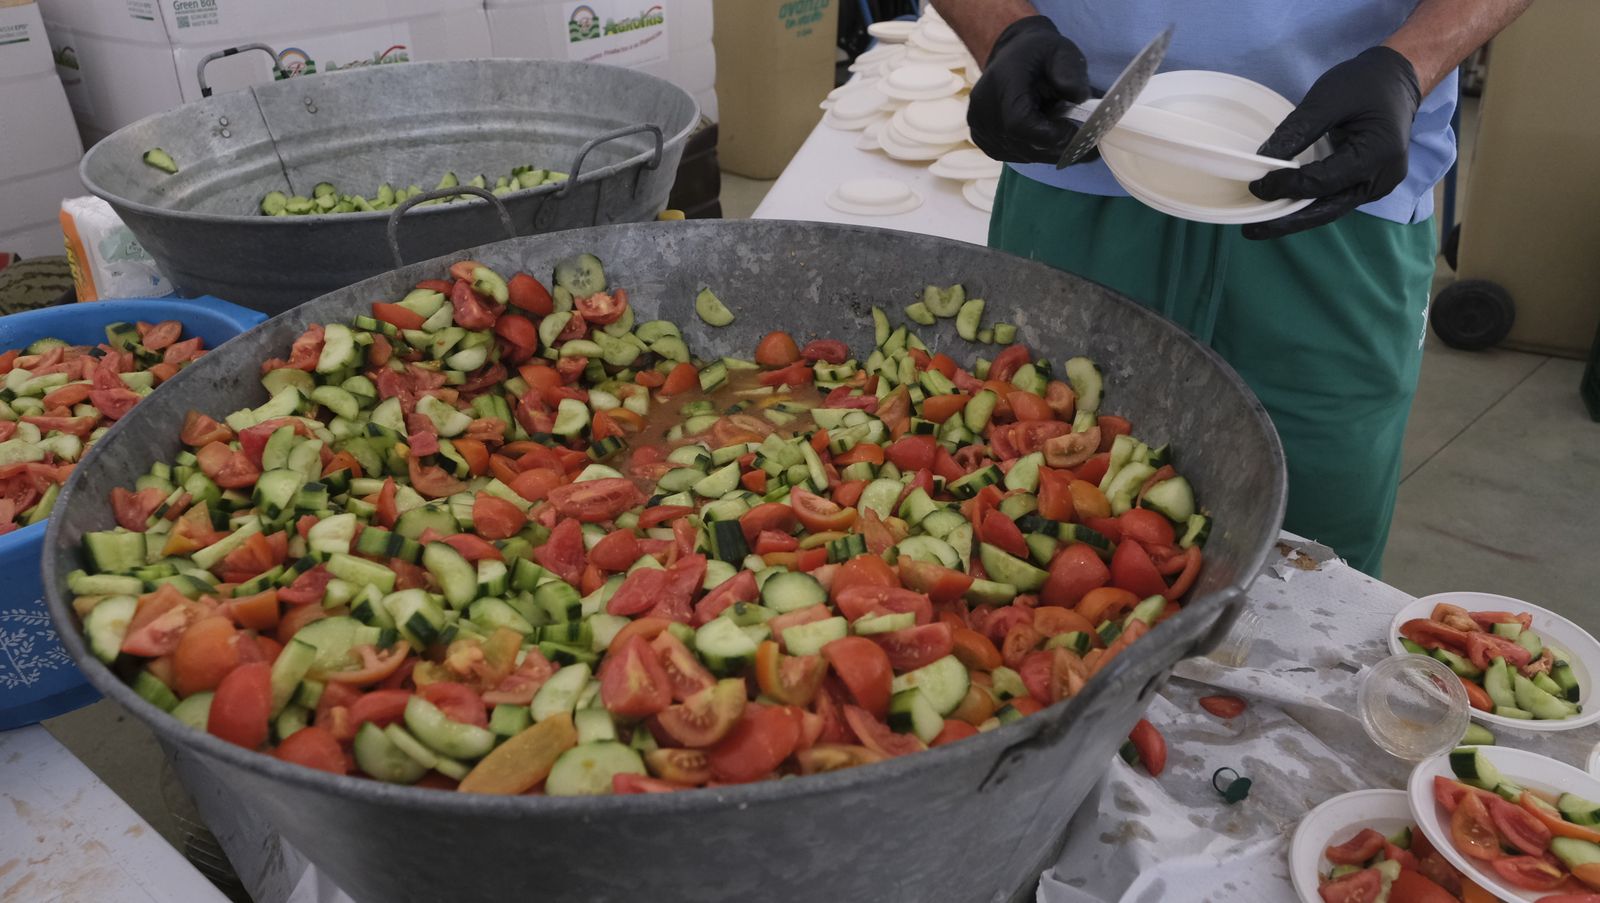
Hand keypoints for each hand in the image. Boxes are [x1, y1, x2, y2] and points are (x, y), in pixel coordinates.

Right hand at [967, 16, 1091, 164]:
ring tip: (1058, 131)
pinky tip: (1040, 135)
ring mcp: (978, 124)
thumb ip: (1071, 72)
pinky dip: (1031, 151)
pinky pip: (1010, 154)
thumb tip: (1079, 97)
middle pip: (1020, 143)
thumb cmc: (1040, 54)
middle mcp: (983, 106)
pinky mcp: (979, 136)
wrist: (1011, 54)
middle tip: (1075, 136)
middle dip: (1053, 145)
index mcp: (1002, 82)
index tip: (1075, 131)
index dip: (1051, 135)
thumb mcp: (1062, 51)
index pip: (1019, 124)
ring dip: (1044, 150)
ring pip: (1017, 154)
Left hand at [1244, 46, 1421, 239]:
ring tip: (1260, 227)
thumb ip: (1298, 129)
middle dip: (1287, 222)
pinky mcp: (1368, 186)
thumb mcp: (1328, 98)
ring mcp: (1378, 186)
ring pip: (1330, 210)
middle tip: (1251, 231)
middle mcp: (1382, 178)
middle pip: (1328, 209)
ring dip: (1295, 219)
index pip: (1323, 182)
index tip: (1256, 185)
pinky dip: (1309, 205)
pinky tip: (1283, 209)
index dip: (1287, 186)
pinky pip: (1335, 201)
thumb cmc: (1365, 84)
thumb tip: (1264, 159)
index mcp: (1378, 154)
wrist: (1396, 81)